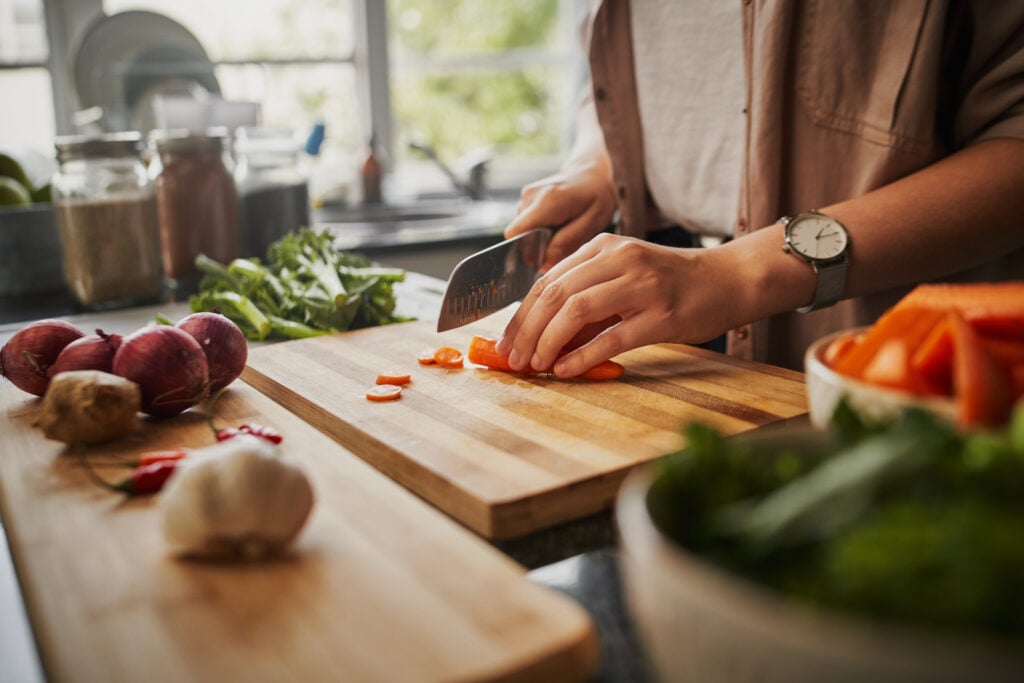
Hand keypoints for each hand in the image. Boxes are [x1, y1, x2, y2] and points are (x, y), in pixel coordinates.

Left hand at [496, 233, 747, 377]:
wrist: (729, 280)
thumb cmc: (672, 283)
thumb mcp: (624, 277)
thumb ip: (587, 300)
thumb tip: (543, 338)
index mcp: (604, 247)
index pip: (547, 281)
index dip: (521, 315)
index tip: (506, 342)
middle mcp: (619, 259)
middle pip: (555, 294)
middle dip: (527, 331)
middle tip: (514, 359)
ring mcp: (642, 285)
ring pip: (577, 311)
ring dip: (548, 342)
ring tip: (536, 366)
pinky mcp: (662, 315)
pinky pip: (612, 337)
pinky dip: (583, 356)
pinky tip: (566, 370)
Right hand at [504, 161, 616, 270]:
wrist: (591, 173)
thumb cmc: (596, 196)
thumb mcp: (593, 221)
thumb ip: (568, 241)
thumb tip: (545, 262)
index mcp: (547, 201)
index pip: (516, 233)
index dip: (525, 251)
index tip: (543, 259)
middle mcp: (530, 196)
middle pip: (519, 235)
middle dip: (537, 247)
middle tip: (562, 242)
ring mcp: (526, 196)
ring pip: (523, 231)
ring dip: (540, 238)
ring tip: (562, 229)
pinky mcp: (526, 200)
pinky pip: (527, 224)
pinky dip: (540, 230)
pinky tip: (557, 223)